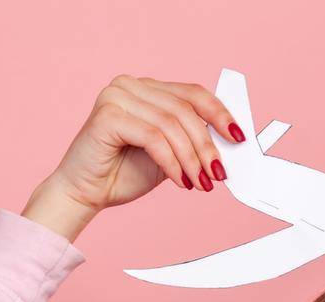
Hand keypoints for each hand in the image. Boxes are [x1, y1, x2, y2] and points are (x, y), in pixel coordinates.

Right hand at [22, 73, 247, 239]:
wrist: (85, 194)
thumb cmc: (123, 174)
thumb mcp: (170, 155)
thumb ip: (191, 142)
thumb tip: (229, 142)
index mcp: (147, 89)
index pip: (192, 93)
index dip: (219, 114)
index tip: (239, 137)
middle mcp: (130, 85)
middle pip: (185, 109)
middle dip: (207, 145)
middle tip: (219, 174)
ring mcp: (116, 96)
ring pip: (171, 125)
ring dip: (192, 159)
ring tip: (200, 184)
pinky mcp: (107, 115)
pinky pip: (154, 138)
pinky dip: (172, 162)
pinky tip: (180, 181)